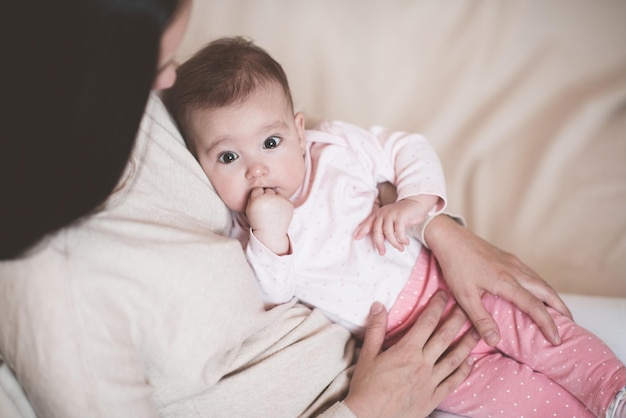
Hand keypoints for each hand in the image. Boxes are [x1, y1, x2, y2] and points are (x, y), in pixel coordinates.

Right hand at [246, 187, 292, 254]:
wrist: (270, 233)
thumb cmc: (258, 221)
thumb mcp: (249, 209)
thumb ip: (253, 196)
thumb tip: (258, 184)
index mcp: (258, 199)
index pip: (258, 189)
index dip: (258, 196)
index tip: (259, 203)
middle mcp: (270, 198)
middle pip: (268, 190)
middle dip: (267, 196)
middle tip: (266, 208)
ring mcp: (281, 201)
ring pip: (277, 195)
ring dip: (276, 200)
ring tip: (273, 211)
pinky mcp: (289, 204)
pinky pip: (285, 200)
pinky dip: (283, 205)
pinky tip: (279, 213)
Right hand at [344, 291, 478, 417]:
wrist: (369, 417)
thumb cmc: (366, 386)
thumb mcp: (368, 354)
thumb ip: (376, 328)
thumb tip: (379, 305)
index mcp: (406, 351)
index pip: (426, 322)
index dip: (436, 306)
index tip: (443, 294)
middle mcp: (422, 364)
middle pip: (444, 337)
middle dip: (457, 319)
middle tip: (467, 306)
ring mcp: (430, 381)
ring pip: (454, 359)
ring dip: (467, 343)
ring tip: (477, 331)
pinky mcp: (432, 397)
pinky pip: (452, 382)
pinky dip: (463, 372)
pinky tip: (470, 363)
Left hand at [354, 195, 437, 254]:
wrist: (416, 202)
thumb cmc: (403, 214)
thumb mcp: (391, 219)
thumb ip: (384, 227)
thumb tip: (380, 241)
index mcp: (379, 214)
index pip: (368, 223)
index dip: (362, 230)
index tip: (356, 238)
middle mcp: (383, 213)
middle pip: (377, 231)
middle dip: (379, 243)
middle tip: (382, 252)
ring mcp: (391, 214)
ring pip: (388, 233)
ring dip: (394, 243)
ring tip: (400, 248)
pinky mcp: (400, 216)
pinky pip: (399, 231)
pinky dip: (402, 239)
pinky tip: (406, 243)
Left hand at [425, 215, 571, 346]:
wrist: (451, 237)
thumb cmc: (456, 266)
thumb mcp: (464, 296)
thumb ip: (480, 319)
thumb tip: (495, 341)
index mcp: (506, 282)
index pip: (535, 306)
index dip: (548, 324)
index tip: (556, 339)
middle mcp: (515, 271)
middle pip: (547, 291)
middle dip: (561, 309)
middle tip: (570, 326)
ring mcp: (513, 262)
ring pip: (541, 281)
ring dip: (553, 297)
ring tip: (559, 312)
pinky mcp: (509, 257)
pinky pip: (532, 274)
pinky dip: (542, 286)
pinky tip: (538, 292)